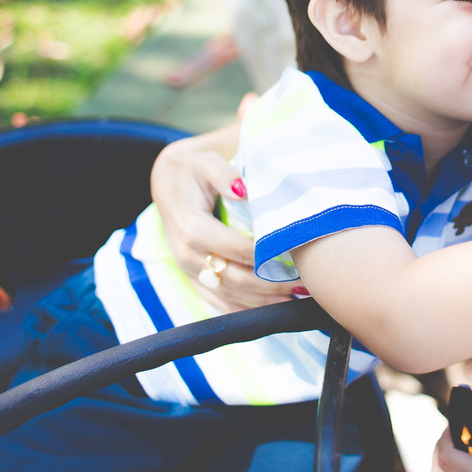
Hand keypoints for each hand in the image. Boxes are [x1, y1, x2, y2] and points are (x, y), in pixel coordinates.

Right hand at [151, 135, 294, 310]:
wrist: (167, 181)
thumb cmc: (192, 170)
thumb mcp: (206, 162)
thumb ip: (224, 175)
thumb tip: (243, 190)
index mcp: (193, 230)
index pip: (238, 250)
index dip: (268, 258)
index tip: (298, 259)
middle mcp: (188, 256)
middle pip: (236, 279)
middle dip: (272, 285)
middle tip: (304, 285)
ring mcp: (189, 271)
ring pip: (229, 296)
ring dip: (263, 301)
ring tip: (295, 299)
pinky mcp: (192, 278)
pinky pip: (218, 301)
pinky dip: (244, 309)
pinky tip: (270, 309)